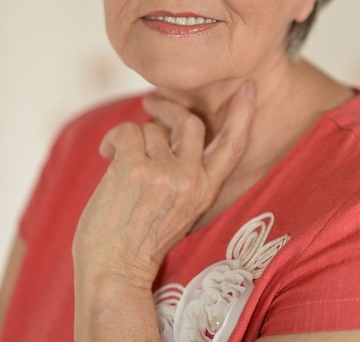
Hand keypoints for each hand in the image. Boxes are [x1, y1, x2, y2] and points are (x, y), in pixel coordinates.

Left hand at [73, 81, 255, 293]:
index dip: (243, 114)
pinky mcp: (134, 169)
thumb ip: (184, 173)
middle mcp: (190, 180)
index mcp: (205, 190)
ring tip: (118, 161)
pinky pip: (127, 131)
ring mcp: (164, 174)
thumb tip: (167, 130)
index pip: (232, 145)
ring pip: (151, 129)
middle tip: (151, 105)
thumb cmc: (139, 242)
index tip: (248, 87)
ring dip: (132, 139)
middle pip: (190, 123)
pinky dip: (113, 139)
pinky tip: (106, 155)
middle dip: (169, 108)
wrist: (113, 275)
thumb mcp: (180, 209)